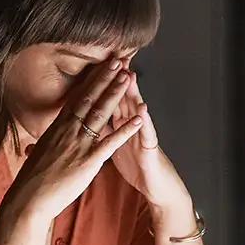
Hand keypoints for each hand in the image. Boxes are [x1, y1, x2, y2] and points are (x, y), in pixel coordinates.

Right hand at [2, 58, 143, 226]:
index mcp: (57, 128)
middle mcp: (67, 130)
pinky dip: (126, 129)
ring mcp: (78, 144)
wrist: (28, 199)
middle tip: (119, 60)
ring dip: (116, 94)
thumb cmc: (30, 181)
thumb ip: (41, 148)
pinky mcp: (88, 160)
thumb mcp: (36, 157)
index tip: (101, 66)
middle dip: (105, 78)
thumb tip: (33, 147)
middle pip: (90, 98)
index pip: (77, 98)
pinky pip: (111, 141)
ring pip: (101, 113)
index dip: (91, 80)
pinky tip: (139, 118)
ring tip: (128, 77)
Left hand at [106, 62, 193, 225]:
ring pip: (137, 111)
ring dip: (133, 93)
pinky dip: (144, 122)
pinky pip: (147, 134)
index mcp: (120, 125)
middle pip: (122, 99)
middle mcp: (132, 125)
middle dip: (117, 80)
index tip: (93, 66)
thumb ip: (105, 129)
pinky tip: (143, 109)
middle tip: (112, 58)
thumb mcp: (114, 145)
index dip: (101, 85)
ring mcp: (142, 135)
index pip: (109, 100)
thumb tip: (89, 117)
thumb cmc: (136, 165)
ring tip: (129, 75)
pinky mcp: (150, 148)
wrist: (155, 186)